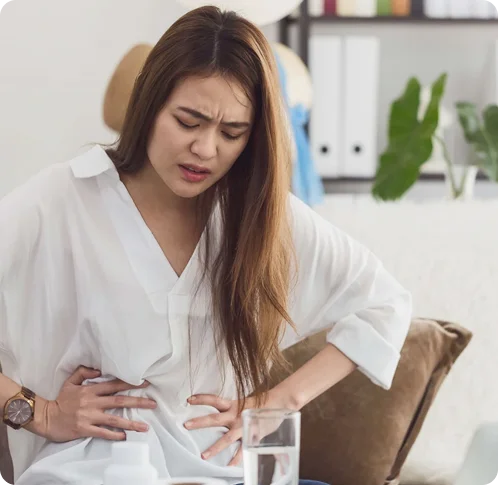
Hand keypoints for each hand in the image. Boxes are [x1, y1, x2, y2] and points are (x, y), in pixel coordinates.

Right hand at [29, 366, 156, 441]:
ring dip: (131, 423)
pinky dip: (114, 435)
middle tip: (153, 403)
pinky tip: (125, 437)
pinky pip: (102, 432)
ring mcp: (89, 416)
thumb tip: (99, 368)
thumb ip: (84, 371)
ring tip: (145, 427)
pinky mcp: (84, 429)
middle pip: (119, 401)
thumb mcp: (71, 381)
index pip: (115, 385)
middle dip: (138, 402)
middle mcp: (93, 402)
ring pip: (114, 419)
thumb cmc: (60, 399)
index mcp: (91, 389)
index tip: (145, 383)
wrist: (45, 417)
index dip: (130, 383)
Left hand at [184, 392, 285, 465]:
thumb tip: (222, 410)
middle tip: (186, 425)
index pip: (214, 400)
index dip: (202, 399)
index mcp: (233, 404)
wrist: (279, 402)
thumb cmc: (262, 401)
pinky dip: (236, 459)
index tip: (189, 400)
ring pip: (226, 438)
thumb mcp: (245, 401)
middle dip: (200, 422)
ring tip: (203, 456)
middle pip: (215, 418)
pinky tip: (229, 467)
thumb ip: (233, 407)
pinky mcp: (251, 435)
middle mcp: (235, 414)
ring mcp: (243, 426)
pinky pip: (242, 449)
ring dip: (215, 447)